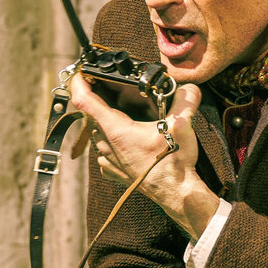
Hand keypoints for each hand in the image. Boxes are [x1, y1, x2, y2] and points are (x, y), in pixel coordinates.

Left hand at [70, 73, 218, 239]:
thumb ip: (185, 100)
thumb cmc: (173, 163)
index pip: (84, 101)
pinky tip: (130, 139)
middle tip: (113, 88)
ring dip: (108, 121)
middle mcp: (105, 144)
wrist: (175, 194)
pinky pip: (106, 149)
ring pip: (98, 132)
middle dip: (100, 99)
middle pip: (92, 115)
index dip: (78, 83)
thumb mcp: (182, 126)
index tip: (80, 72)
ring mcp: (107, 160)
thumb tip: (189, 88)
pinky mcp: (113, 171)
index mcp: (115, 130)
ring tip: (126, 114)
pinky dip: (114, 140)